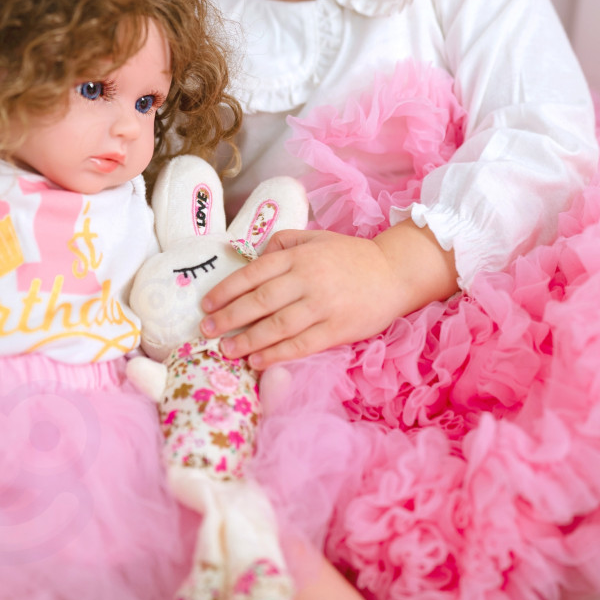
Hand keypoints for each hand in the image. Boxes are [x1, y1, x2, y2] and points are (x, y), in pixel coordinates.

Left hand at [200, 220, 457, 368]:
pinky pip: (301, 345)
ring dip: (248, 340)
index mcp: (298, 257)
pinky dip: (277, 354)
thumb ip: (283, 242)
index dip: (227, 290)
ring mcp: (322, 306)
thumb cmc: (349, 256)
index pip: (253, 274)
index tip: (207, 304)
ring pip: (277, 326)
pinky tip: (258, 361)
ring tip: (227, 350)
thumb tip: (254, 255)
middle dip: (229, 318)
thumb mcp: (315, 238)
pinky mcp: (337, 329)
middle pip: (260, 301)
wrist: (393, 272)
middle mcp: (307, 280)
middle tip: (207, 330)